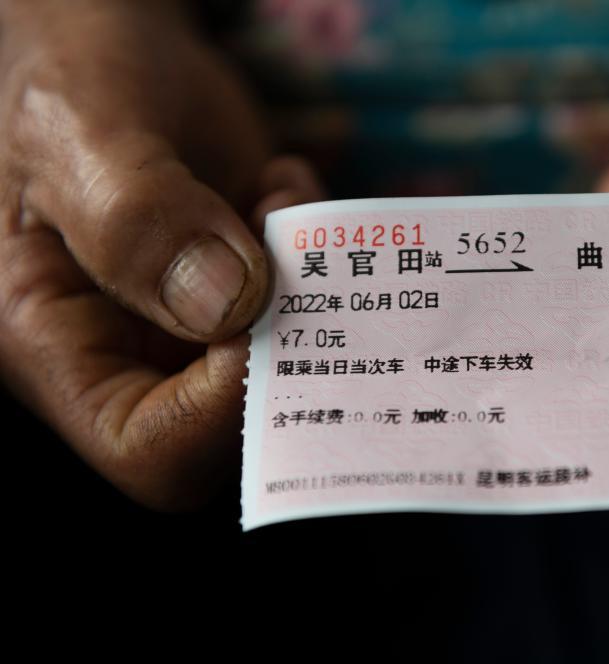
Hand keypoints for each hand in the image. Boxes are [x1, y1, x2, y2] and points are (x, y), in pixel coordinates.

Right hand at [0, 1, 322, 510]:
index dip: (225, 410)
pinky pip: (313, 305)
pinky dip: (321, 250)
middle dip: (291, 344)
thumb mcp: (78, 128)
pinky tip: (283, 182)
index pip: (151, 449)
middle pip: (235, 424)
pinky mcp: (247, 285)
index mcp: (58, 345)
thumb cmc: (65, 70)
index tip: (263, 307)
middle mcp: (133, 351)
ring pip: (290, 364)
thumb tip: (230, 304)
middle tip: (295, 246)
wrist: (107, 40)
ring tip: (276, 194)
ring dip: (314, 288)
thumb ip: (135, 216)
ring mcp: (197, 322)